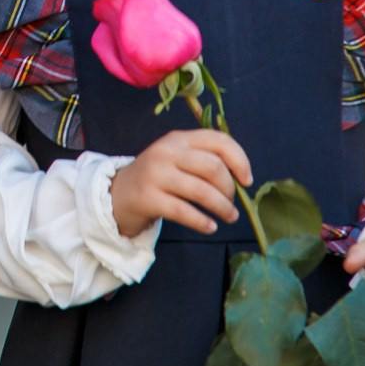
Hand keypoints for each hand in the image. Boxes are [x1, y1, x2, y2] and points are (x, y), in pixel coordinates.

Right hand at [109, 130, 252, 237]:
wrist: (117, 194)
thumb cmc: (157, 178)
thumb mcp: (177, 159)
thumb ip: (204, 160)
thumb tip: (242, 179)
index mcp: (178, 139)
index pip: (218, 141)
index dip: (240, 160)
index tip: (247, 180)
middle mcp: (166, 152)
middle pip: (213, 167)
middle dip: (230, 189)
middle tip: (231, 204)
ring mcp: (155, 174)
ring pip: (202, 191)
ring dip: (222, 208)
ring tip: (229, 217)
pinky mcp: (148, 197)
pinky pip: (184, 211)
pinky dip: (202, 222)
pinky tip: (210, 227)